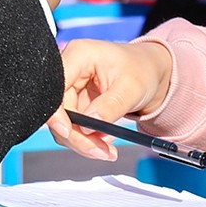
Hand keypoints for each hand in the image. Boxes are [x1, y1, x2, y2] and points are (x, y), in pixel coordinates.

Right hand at [49, 38, 174, 158]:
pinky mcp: (75, 102)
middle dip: (77, 135)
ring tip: (107, 150)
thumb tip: (89, 126)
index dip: (56, 112)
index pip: (55, 87)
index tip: (69, 132)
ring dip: (83, 141)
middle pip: (58, 109)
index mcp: (79, 54)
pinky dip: (86, 139)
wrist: (150, 73)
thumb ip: (110, 106)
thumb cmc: (142, 70)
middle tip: (100, 152)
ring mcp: (71, 87)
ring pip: (63, 122)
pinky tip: (104, 140)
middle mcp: (70, 69)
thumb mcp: (132, 88)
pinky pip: (72, 126)